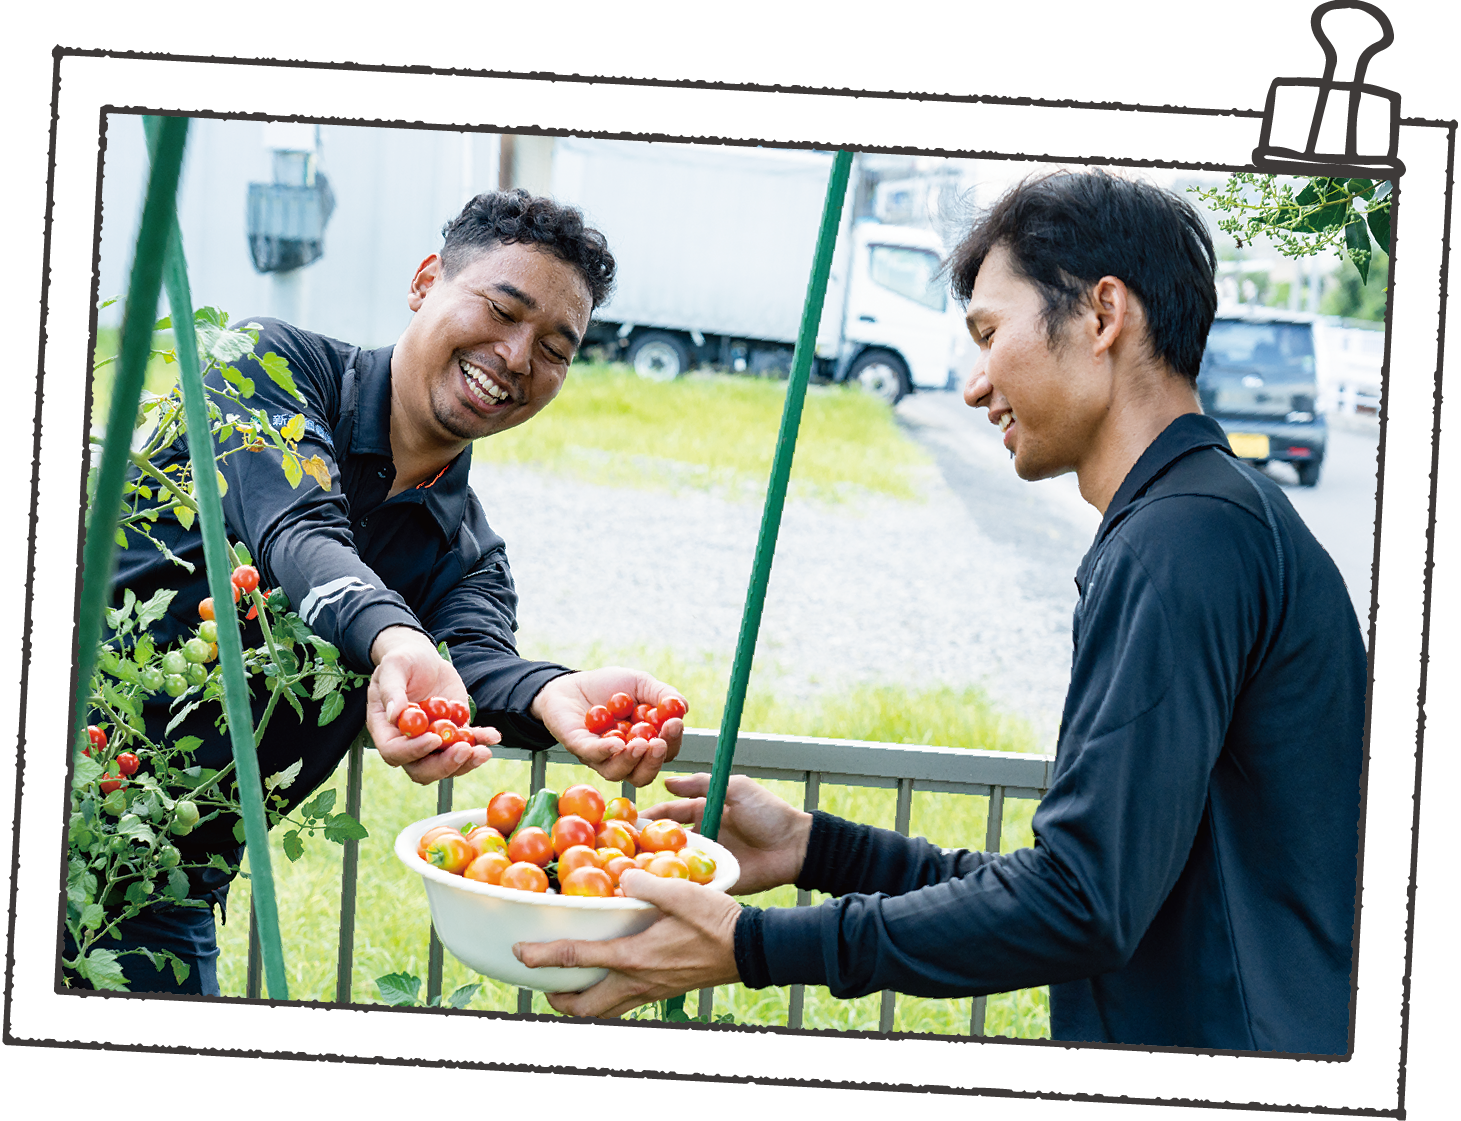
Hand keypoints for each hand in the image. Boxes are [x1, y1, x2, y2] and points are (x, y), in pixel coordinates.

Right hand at [366, 626, 499, 783]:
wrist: (423, 659)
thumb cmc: (402, 662)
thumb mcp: (393, 667)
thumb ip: (391, 690)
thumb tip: (395, 714)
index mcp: (386, 730)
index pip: (395, 752)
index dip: (414, 751)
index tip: (434, 739)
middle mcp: (408, 742)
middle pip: (422, 768)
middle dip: (444, 764)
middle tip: (464, 750)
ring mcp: (432, 740)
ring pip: (446, 764)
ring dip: (466, 762)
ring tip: (484, 750)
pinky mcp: (453, 732)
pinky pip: (467, 744)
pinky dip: (481, 742)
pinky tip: (492, 736)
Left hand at [513, 869, 741, 1017]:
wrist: (751, 949)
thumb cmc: (717, 921)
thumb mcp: (682, 893)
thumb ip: (647, 884)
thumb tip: (621, 877)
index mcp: (633, 956)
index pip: (575, 960)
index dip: (542, 956)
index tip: (520, 953)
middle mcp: (636, 981)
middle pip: (583, 1006)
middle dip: (558, 1000)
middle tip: (545, 985)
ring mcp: (651, 990)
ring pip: (604, 1011)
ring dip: (582, 1003)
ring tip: (572, 986)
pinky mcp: (663, 991)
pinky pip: (625, 1002)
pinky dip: (608, 996)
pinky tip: (613, 975)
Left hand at [530, 667, 686, 786]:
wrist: (571, 683)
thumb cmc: (608, 686)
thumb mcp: (639, 683)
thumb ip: (661, 693)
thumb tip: (683, 707)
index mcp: (644, 743)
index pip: (664, 752)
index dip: (672, 741)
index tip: (675, 723)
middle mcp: (624, 757)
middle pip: (644, 773)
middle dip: (655, 760)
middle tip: (659, 743)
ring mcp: (601, 757)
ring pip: (619, 772)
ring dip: (633, 760)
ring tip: (640, 743)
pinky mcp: (580, 749)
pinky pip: (594, 756)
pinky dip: (606, 751)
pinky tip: (617, 743)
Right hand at [640, 773, 811, 894]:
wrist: (796, 846)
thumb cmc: (768, 813)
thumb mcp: (735, 788)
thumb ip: (702, 785)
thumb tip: (667, 782)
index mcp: (703, 813)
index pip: (669, 815)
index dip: (649, 818)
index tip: (626, 823)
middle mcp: (701, 837)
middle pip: (666, 842)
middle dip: (644, 846)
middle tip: (620, 851)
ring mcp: (706, 861)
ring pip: (674, 864)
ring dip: (655, 868)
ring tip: (631, 873)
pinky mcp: (716, 882)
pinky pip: (692, 885)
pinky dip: (676, 888)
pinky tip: (656, 891)